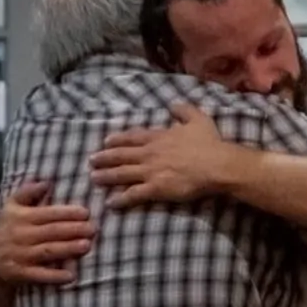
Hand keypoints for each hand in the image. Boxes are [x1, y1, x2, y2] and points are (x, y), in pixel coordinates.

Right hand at [0, 182, 95, 287]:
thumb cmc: (9, 228)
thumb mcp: (12, 206)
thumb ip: (27, 192)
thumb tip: (46, 182)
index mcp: (21, 217)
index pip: (47, 213)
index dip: (67, 213)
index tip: (86, 213)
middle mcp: (20, 235)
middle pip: (50, 232)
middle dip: (73, 230)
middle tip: (93, 229)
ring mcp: (20, 255)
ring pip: (47, 251)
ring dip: (67, 249)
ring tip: (86, 246)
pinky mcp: (19, 273)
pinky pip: (39, 275)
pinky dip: (54, 276)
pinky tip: (71, 276)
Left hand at [90, 102, 231, 208]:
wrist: (216, 165)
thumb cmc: (209, 143)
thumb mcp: (198, 119)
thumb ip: (184, 110)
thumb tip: (173, 104)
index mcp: (158, 137)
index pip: (132, 137)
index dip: (117, 140)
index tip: (105, 142)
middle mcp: (150, 153)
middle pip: (121, 155)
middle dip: (104, 158)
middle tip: (91, 161)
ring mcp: (150, 171)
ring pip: (122, 174)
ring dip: (106, 176)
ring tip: (93, 178)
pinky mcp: (155, 188)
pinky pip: (133, 194)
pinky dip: (120, 199)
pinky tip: (110, 202)